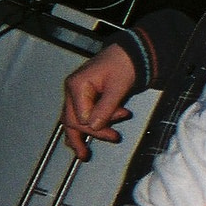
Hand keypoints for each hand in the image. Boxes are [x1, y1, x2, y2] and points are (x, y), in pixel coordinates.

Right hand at [61, 44, 135, 159]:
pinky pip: (80, 115)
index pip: (80, 117)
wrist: (131, 53)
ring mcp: (77, 93)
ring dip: (83, 134)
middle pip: (73, 120)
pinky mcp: (85, 96)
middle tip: (107, 142)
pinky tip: (80, 141)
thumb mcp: (118, 87)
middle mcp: (73, 89)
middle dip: (91, 134)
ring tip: (85, 152)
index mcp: (77, 85)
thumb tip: (94, 126)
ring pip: (73, 120)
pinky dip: (83, 128)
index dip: (97, 127)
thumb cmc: (124, 63)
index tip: (113, 132)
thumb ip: (106, 108)